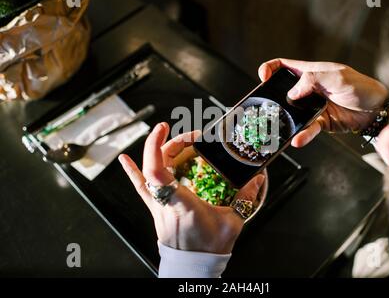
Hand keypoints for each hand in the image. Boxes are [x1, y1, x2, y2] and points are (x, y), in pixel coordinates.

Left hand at [118, 122, 264, 253]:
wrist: (193, 266)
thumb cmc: (209, 248)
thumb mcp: (232, 222)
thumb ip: (245, 198)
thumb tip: (257, 179)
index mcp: (182, 203)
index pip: (158, 174)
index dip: (157, 148)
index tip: (165, 130)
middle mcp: (164, 202)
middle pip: (154, 165)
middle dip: (168, 142)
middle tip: (190, 135)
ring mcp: (157, 205)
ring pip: (146, 173)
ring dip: (154, 149)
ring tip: (163, 131)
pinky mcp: (156, 209)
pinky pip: (140, 187)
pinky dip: (132, 171)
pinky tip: (124, 159)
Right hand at [258, 59, 388, 146]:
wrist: (377, 109)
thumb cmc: (361, 87)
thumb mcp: (337, 77)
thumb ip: (312, 80)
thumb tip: (292, 93)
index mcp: (310, 72)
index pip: (284, 66)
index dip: (270, 69)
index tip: (263, 77)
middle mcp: (308, 89)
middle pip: (283, 92)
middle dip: (271, 99)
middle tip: (264, 107)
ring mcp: (312, 107)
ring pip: (292, 114)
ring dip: (285, 121)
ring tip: (278, 127)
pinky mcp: (320, 122)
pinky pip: (307, 129)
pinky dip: (302, 135)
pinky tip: (298, 139)